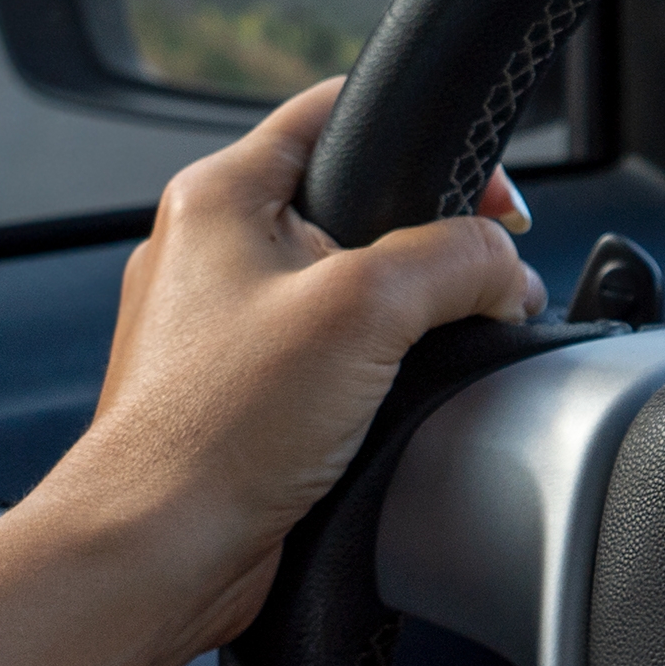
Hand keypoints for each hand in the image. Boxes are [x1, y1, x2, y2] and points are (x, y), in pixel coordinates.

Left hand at [46, 78, 547, 643]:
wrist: (157, 552)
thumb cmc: (215, 428)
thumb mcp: (365, 310)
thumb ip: (456, 260)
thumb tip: (507, 266)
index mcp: (218, 196)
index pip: (336, 112)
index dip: (426, 136)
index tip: (490, 195)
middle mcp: (211, 251)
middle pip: (356, 206)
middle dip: (431, 245)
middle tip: (476, 285)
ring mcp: (222, 326)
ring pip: (347, 289)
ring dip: (407, 319)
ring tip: (431, 354)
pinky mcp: (240, 393)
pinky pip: (330, 357)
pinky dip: (376, 373)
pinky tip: (393, 407)